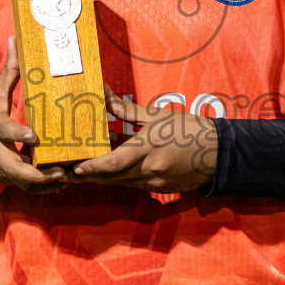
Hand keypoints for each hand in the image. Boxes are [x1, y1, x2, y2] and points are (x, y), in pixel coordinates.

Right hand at [0, 41, 68, 193]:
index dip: (17, 134)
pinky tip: (63, 183)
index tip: (34, 136)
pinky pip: (25, 187)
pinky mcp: (7, 179)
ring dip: (45, 184)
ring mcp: (1, 168)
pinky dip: (43, 188)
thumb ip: (9, 70)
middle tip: (59, 171)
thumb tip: (16, 37)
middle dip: (35, 173)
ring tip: (68, 178)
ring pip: (22, 182)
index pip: (3, 131)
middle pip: (13, 167)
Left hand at [71, 88, 217, 192]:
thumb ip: (128, 109)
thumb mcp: (158, 116)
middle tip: (67, 174)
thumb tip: (106, 95)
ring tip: (81, 173)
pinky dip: (119, 178)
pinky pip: (134, 184)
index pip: (114, 162)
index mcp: (149, 147)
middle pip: (112, 178)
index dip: (92, 167)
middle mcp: (150, 169)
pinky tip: (108, 172)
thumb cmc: (188, 129)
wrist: (218, 152)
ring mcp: (156, 182)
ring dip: (101, 179)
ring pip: (121, 183)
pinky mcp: (160, 189)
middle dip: (88, 177)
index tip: (76, 167)